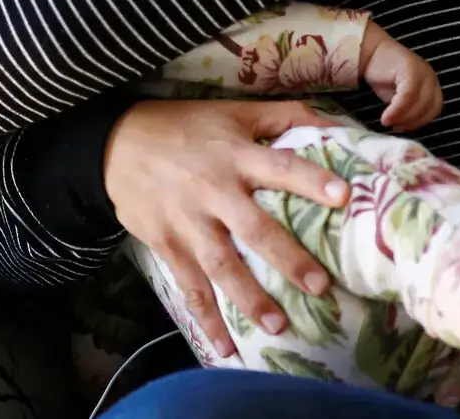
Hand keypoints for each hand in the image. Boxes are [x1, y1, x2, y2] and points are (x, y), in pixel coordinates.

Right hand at [103, 99, 350, 357]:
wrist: (115, 146)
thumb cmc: (185, 127)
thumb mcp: (233, 111)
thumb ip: (284, 116)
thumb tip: (335, 124)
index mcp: (234, 155)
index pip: (278, 166)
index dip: (310, 179)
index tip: (343, 196)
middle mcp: (213, 190)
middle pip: (253, 228)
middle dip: (287, 257)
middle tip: (319, 286)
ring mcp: (188, 222)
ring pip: (221, 265)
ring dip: (250, 298)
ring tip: (279, 326)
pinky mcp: (166, 244)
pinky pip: (190, 287)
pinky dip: (207, 319)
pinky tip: (226, 348)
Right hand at [360, 21, 443, 130]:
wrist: (371, 52)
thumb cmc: (385, 76)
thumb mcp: (399, 96)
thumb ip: (408, 108)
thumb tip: (407, 126)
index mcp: (431, 85)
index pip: (434, 108)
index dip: (420, 121)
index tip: (404, 128)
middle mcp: (430, 78)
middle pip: (430, 107)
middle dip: (413, 121)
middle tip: (396, 127)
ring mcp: (422, 72)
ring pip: (420, 103)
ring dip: (404, 118)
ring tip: (389, 122)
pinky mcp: (410, 70)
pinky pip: (407, 96)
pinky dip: (397, 110)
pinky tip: (386, 117)